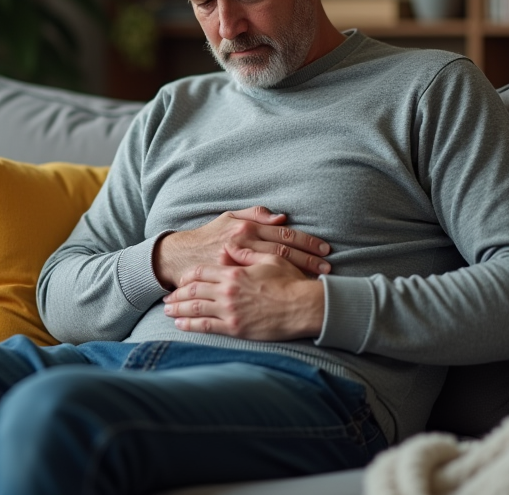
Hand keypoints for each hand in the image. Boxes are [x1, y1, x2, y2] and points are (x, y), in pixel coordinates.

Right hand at [152, 206, 331, 288]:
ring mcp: (238, 265)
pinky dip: (279, 288)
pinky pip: (260, 284)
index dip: (307, 242)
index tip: (325, 250)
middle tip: (328, 268)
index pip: (284, 235)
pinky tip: (292, 293)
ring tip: (318, 281)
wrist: (180, 257)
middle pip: (284, 252)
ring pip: (276, 269)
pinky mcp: (231, 282)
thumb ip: (255, 215)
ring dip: (298, 274)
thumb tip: (280, 217)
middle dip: (308, 260)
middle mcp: (244, 245)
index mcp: (246, 229)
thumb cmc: (208, 237)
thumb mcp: (228, 218)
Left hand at [163, 254, 324, 340]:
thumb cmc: (289, 282)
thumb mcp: (270, 259)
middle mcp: (227, 291)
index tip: (179, 279)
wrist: (302, 307)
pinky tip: (180, 325)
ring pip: (195, 309)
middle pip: (193, 291)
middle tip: (166, 298)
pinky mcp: (235, 327)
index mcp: (233, 272)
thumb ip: (246, 253)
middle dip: (177, 294)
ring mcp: (229, 311)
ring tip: (167, 311)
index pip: (201, 272)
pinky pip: (205, 326)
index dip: (187, 276)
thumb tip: (231, 247)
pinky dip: (190, 325)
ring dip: (178, 309)